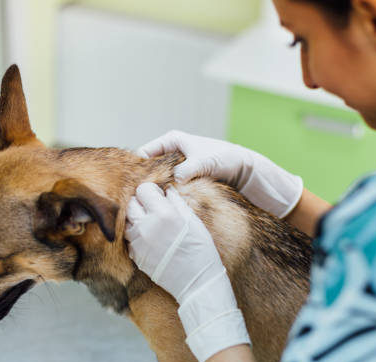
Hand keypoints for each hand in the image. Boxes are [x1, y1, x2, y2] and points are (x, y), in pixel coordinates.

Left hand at [125, 183, 250, 361]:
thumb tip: (167, 191)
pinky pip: (130, 239)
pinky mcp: (135, 256)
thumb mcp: (193, 221)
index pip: (143, 190)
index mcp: (163, 214)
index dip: (152, 192)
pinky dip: (138, 236)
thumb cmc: (201, 250)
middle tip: (155, 210)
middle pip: (131, 204)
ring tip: (153, 226)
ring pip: (128, 222)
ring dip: (137, 220)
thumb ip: (177, 203)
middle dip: (142, 204)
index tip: (159, 197)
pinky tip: (152, 240)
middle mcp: (146, 226)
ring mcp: (138, 242)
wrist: (197, 282)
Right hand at [137, 130, 303, 217]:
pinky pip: (168, 185)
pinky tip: (162, 206)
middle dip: (144, 181)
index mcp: (171, 140)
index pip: (144, 153)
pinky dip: (165, 194)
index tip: (133, 185)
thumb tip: (176, 179)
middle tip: (137, 199)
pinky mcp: (182, 177)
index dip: (136, 168)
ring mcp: (176, 165)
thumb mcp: (205, 162)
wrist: (242, 168)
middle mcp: (170, 151)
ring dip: (154, 190)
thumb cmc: (225, 159)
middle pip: (148, 167)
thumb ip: (189, 169)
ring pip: (157, 178)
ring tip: (148, 205)